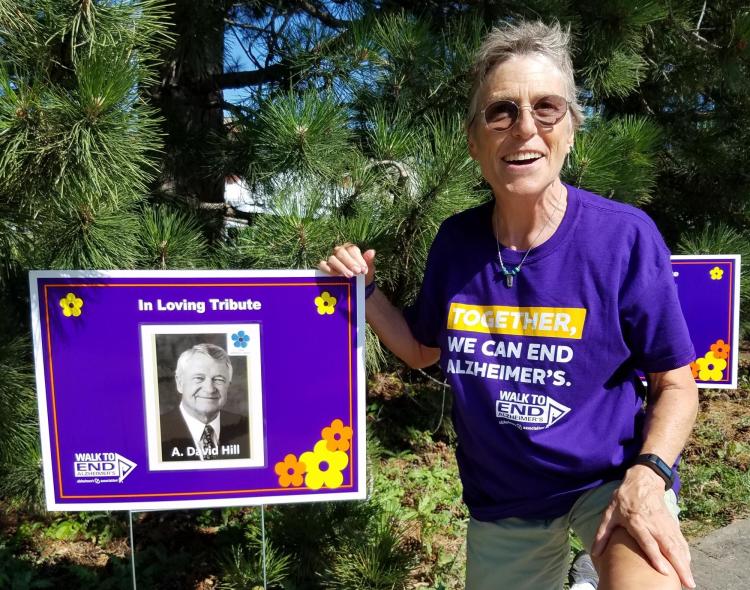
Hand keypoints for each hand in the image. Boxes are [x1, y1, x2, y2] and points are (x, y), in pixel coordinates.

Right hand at [319, 243, 375, 284]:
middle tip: (357, 272)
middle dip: (350, 263)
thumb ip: (369, 260)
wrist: (358, 285)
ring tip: (349, 275)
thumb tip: (372, 251)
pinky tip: (336, 275)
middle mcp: (340, 251)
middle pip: (341, 252)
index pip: (352, 249)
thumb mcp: (369, 268)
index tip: (363, 270)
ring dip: (341, 267)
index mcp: (350, 248)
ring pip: (332, 259)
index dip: (358, 259)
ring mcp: (332, 258)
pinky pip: (323, 265)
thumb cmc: (363, 274)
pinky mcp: (325, 266)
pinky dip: (328, 269)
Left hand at [592, 466, 694, 587]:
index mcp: (637, 522)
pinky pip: (681, 540)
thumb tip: (594, 552)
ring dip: (685, 563)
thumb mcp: (609, 513)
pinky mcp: (672, 523)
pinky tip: (688, 565)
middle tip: (687, 583)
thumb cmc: (624, 498)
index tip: (664, 571)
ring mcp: (665, 524)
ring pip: (678, 545)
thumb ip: (603, 533)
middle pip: (669, 547)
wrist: (643, 481)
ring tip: (689, 580)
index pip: (648, 542)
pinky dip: (686, 553)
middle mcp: (654, 525)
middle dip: (679, 566)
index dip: (656, 556)